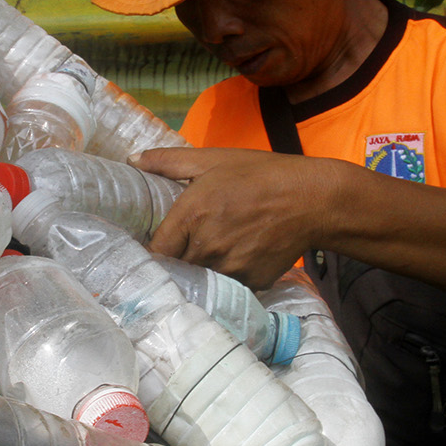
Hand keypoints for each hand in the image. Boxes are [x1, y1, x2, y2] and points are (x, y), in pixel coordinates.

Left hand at [132, 146, 333, 290]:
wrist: (313, 200)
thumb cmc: (261, 174)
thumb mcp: (213, 159)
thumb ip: (168, 161)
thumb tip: (132, 159)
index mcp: (191, 216)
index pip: (155, 252)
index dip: (152, 252)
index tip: (155, 247)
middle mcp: (207, 248)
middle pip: (178, 268)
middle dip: (178, 260)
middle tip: (185, 247)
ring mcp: (230, 269)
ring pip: (203, 279)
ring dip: (203, 270)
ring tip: (214, 252)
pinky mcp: (251, 283)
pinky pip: (229, 285)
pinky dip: (229, 276)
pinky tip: (238, 257)